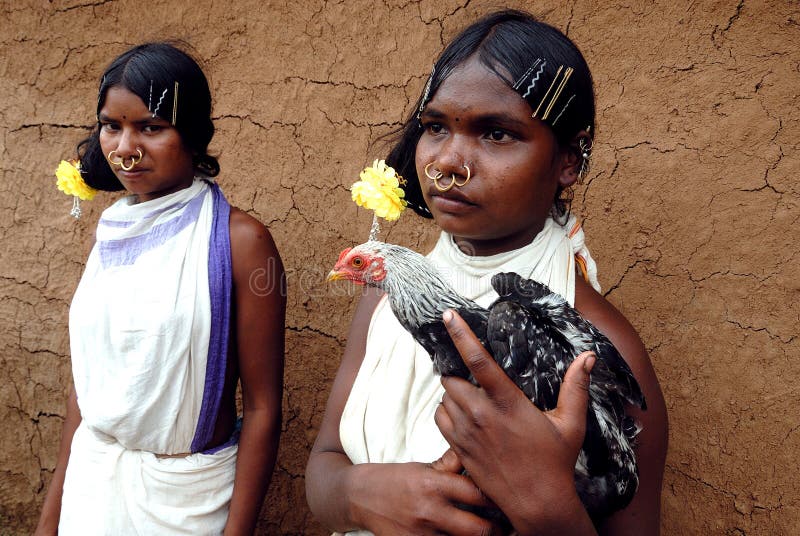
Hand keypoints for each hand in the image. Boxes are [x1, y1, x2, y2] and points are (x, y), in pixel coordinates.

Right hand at [348, 459, 500, 534]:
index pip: (478, 494)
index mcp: (434, 484)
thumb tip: (477, 452)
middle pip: (479, 529)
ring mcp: (421, 533)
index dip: (498, 500)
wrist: (358, 496)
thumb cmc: (395, 479)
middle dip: (497, 531)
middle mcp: (429, 510)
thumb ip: (451, 464)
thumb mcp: (423, 467)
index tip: (507, 503)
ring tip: (490, 534)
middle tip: (507, 528)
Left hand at [434, 309, 596, 534]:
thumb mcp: (571, 423)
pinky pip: (440, 419)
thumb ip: (576, 387)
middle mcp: (481, 415)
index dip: (460, 333)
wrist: (537, 504)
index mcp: (506, 402)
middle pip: (451, 377)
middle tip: (472, 374)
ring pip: (443, 398)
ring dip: (452, 393)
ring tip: (472, 397)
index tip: (448, 315)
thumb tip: (588, 356)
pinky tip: (464, 416)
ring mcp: (466, 434)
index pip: (477, 359)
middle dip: (457, 370)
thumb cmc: (555, 463)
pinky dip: (446, 412)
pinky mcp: (459, 449)